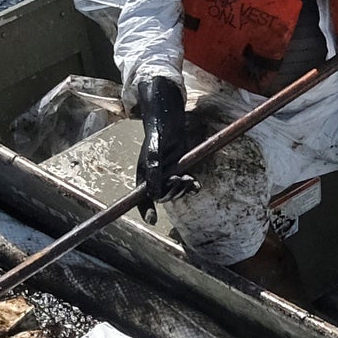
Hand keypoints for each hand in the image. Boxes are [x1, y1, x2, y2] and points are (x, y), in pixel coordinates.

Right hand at [133, 76, 191, 204]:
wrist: (169, 118)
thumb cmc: (158, 132)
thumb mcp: (154, 152)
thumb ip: (154, 172)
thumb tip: (152, 194)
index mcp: (143, 174)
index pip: (141, 198)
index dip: (146, 210)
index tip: (153, 220)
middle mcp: (154, 176)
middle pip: (162, 196)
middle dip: (173, 193)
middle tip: (182, 180)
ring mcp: (167, 173)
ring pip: (174, 191)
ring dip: (183, 189)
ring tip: (190, 180)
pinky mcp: (179, 168)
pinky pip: (184, 184)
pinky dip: (191, 186)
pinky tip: (197, 185)